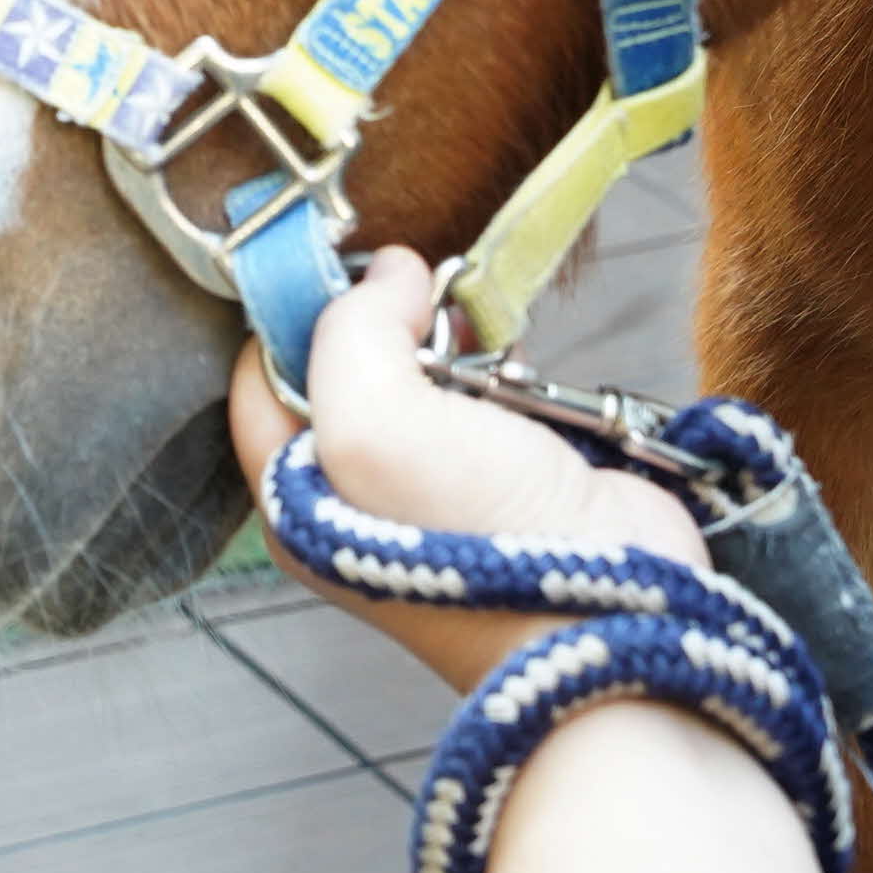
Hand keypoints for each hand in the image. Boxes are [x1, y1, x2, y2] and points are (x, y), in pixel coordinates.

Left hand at [227, 251, 707, 692]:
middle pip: (342, 369)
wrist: (613, 607)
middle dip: (381, 321)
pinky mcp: (505, 472)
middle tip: (417, 293)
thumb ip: (353, 333)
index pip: (259, 378)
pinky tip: (519, 366)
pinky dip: (503, 370)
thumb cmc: (474, 538)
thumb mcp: (374, 423)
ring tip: (476, 337)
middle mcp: (352, 494)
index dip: (291, 315)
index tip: (341, 265)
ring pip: (420, 375)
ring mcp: (432, 485)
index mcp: (293, 494)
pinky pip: (486, 395)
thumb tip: (389, 272)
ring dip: (450, 345)